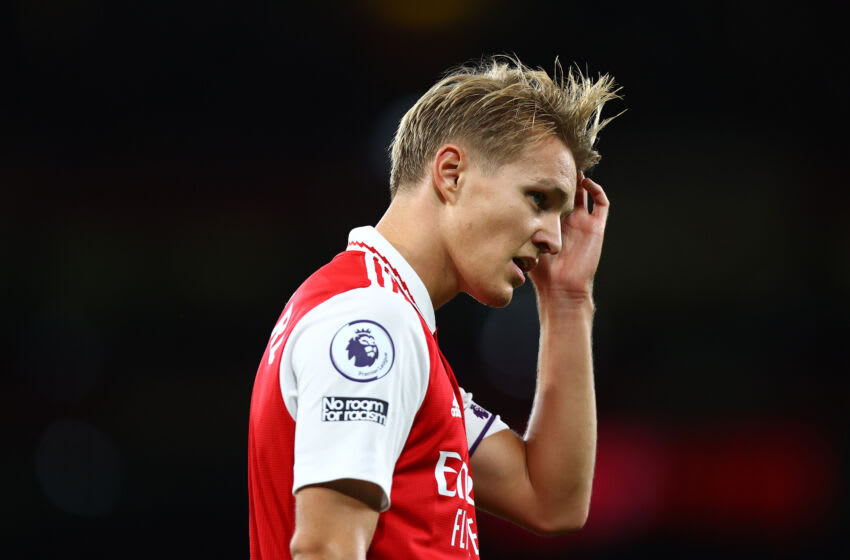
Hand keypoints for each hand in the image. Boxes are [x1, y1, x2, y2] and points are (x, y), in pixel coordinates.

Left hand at [529, 172, 609, 303]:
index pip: (550, 196)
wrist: (561, 289)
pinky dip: (596, 190)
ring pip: (585, 192)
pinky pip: (601, 204)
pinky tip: (585, 182)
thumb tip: (499, 210)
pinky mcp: (596, 227)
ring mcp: (583, 222)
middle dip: (563, 176)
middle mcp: (568, 220)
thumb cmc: (542, 272)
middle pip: (569, 190)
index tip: (536, 168)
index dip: (546, 184)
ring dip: (580, 179)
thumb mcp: (526, 244)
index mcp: (552, 223)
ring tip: (571, 166)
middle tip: (555, 159)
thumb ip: (519, 229)